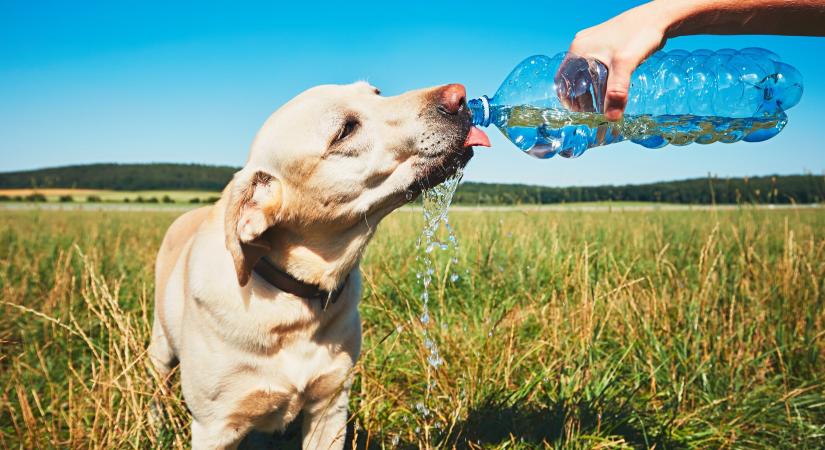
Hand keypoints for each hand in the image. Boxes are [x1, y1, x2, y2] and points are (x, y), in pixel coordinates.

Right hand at [564, 2, 668, 120]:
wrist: (659, 17)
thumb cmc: (640, 34)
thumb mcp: (626, 64)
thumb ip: (617, 91)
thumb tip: (611, 118)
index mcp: (579, 50)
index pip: (562, 80)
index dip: (568, 99)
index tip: (579, 114)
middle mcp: (582, 46)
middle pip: (574, 79)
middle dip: (582, 98)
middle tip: (593, 114)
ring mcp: (594, 45)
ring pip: (586, 75)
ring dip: (592, 92)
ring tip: (603, 106)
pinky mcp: (605, 46)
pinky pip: (597, 69)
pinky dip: (601, 83)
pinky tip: (612, 91)